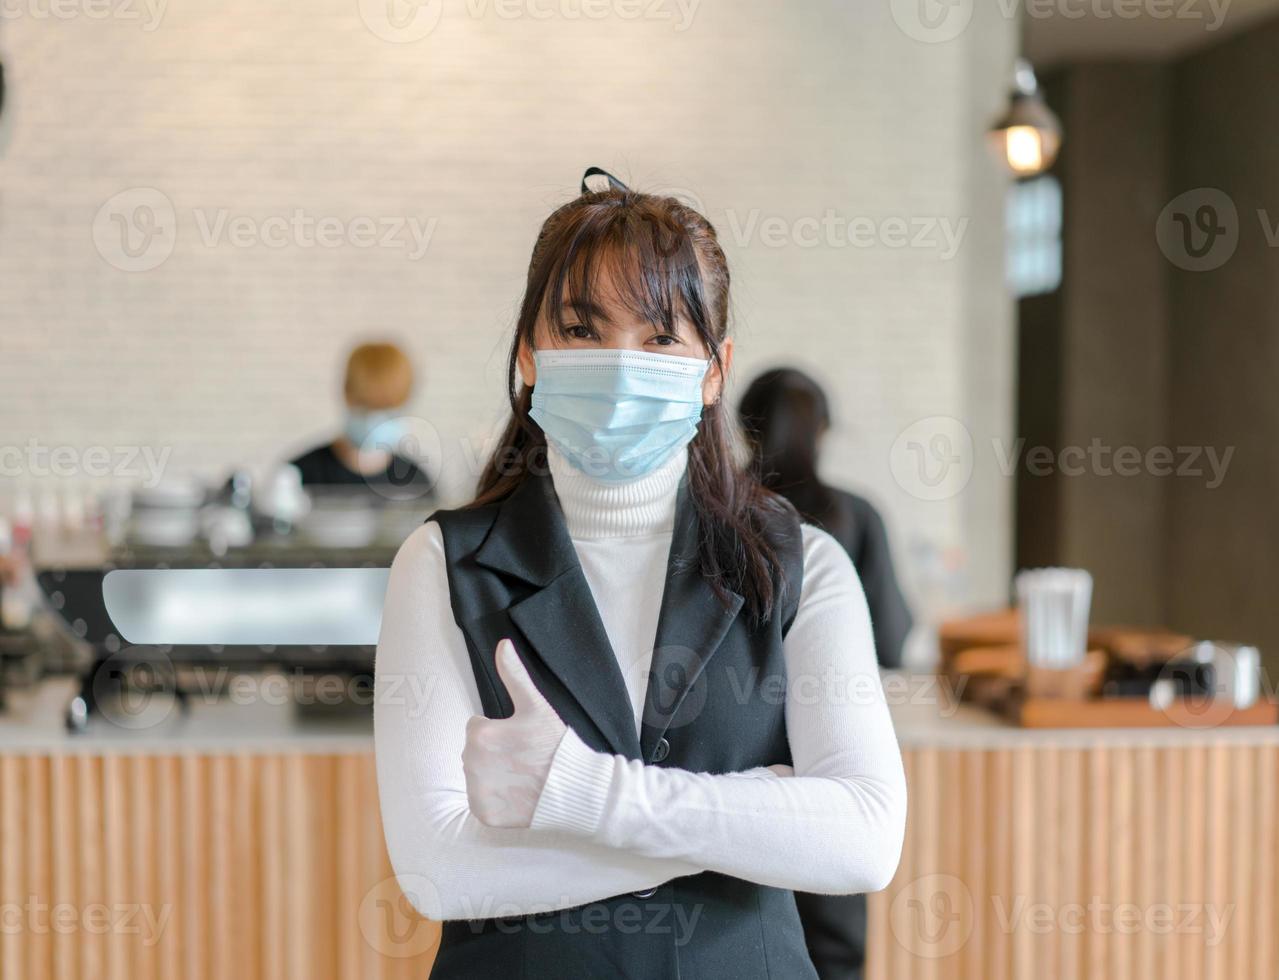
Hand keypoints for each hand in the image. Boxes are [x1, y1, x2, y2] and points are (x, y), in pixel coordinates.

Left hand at [462, 639, 567, 827]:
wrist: (575, 789)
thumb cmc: (555, 745)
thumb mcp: (535, 705)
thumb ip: (514, 674)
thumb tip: (502, 643)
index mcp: (479, 734)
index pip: (478, 728)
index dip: (501, 732)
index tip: (521, 740)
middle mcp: (471, 763)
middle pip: (475, 752)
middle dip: (495, 754)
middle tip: (523, 759)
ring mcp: (477, 791)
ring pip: (477, 776)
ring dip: (494, 776)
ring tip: (521, 777)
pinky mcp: (483, 813)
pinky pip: (480, 802)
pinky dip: (495, 800)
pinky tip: (516, 796)